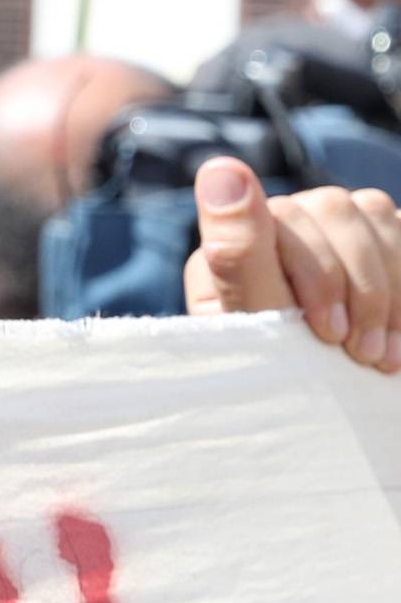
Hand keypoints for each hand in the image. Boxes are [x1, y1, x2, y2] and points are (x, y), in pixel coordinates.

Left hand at [185, 159, 400, 371]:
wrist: (327, 435)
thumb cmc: (280, 387)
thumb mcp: (257, 329)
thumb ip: (238, 252)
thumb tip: (219, 167)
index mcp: (236, 247)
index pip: (286, 215)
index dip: (319, 272)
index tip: (329, 334)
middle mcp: (281, 228)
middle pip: (336, 209)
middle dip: (360, 287)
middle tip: (363, 356)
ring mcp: (331, 234)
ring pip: (376, 215)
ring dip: (390, 289)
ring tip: (383, 358)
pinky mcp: (376, 246)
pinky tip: (400, 337)